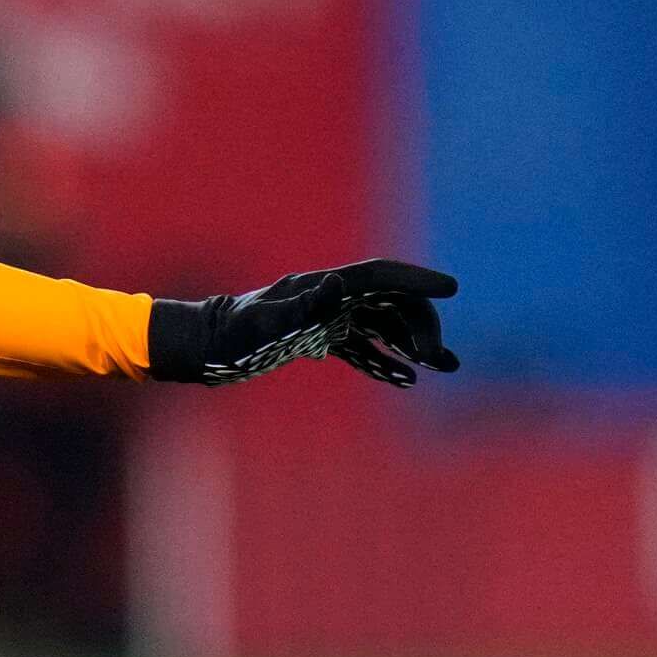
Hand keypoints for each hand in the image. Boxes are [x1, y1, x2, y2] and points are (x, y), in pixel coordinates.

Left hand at [149, 262, 460, 388]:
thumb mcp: (267, 322)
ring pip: (383, 326)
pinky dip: (386, 361)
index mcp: (321, 285)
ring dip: (413, 344)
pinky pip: (362, 347)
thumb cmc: (232, 334)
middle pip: (390, 304)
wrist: (205, 347)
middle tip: (436, 360)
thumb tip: (340, 283)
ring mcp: (325, 318)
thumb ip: (305, 305)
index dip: (416, 280)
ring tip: (443, 367)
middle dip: (419, 326)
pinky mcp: (318, 339)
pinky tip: (406, 380)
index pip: (381, 276)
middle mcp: (328, 297)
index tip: (451, 287)